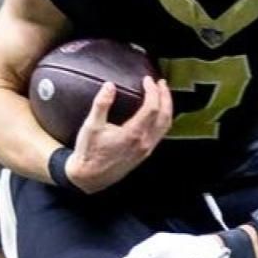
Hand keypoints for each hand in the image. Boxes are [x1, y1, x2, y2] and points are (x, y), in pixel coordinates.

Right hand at [66, 78, 172, 192]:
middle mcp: (144, 142)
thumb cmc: (89, 152)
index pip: (152, 108)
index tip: (147, 80)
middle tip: (161, 83)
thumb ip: (101, 104)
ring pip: (166, 126)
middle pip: (165, 115)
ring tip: (163, 94)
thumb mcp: (91, 126)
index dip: (152, 91)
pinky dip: (163, 119)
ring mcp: (146, 149)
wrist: (90, 177)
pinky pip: (161, 133)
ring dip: (167, 107)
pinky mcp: (145, 153)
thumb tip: (109, 86)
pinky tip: (158, 113)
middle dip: (165, 96)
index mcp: (133, 134)